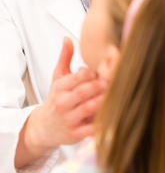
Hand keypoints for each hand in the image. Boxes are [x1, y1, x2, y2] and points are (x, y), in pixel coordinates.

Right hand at [15, 37, 104, 167]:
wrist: (42, 128)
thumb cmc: (55, 99)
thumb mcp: (57, 77)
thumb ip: (65, 58)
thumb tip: (67, 38)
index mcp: (60, 87)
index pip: (79, 75)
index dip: (94, 72)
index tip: (104, 71)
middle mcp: (63, 103)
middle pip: (86, 91)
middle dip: (101, 86)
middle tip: (115, 82)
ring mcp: (69, 119)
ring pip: (90, 108)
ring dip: (104, 101)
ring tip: (115, 96)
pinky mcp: (75, 134)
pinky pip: (91, 129)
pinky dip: (102, 124)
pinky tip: (113, 117)